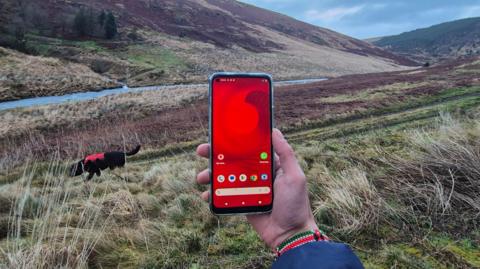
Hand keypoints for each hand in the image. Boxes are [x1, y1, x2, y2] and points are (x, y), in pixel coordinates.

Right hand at [196, 129, 317, 248]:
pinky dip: (213, 194)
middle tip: (202, 151)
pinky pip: (224, 195)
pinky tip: (206, 195)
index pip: (249, 147)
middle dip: (215, 154)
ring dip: (211, 175)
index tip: (220, 133)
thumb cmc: (296, 204)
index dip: (235, 140)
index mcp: (269, 164)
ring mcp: (248, 188)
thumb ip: (286, 154)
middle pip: (233, 160)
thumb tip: (274, 131)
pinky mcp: (241, 202)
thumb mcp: (294, 176)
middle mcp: (257, 173)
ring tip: (201, 177)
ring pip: (225, 177)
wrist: (290, 235)